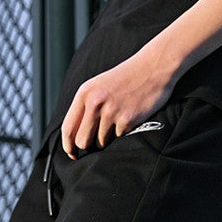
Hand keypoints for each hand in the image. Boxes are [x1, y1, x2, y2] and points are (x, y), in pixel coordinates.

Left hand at [60, 43, 176, 158]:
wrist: (153, 67)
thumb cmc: (126, 79)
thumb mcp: (99, 86)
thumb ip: (85, 106)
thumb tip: (74, 136)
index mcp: (85, 93)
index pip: (68, 128)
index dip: (68, 146)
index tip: (72, 154)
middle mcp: (95, 103)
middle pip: (82, 141)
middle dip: (89, 146)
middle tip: (97, 140)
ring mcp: (111, 112)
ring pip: (100, 143)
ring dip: (108, 138)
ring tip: (118, 119)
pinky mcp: (127, 120)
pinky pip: (118, 139)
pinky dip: (124, 133)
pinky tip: (130, 117)